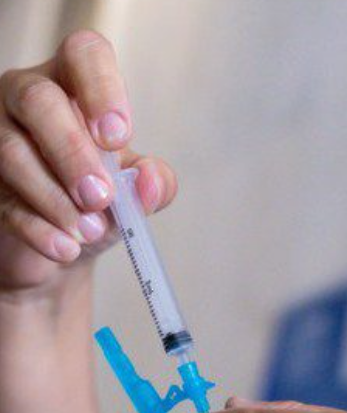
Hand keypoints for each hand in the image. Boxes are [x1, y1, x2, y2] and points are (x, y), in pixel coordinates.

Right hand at [0, 29, 176, 296]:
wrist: (66, 245)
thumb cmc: (103, 201)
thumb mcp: (137, 191)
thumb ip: (154, 183)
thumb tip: (150, 181)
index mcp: (76, 85)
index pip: (84, 53)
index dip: (101, 87)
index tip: (118, 136)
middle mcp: (28, 97)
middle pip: (38, 100)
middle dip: (72, 151)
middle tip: (101, 196)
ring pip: (10, 149)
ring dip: (55, 196)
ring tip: (90, 230)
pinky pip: (1, 198)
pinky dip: (37, 228)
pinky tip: (65, 249)